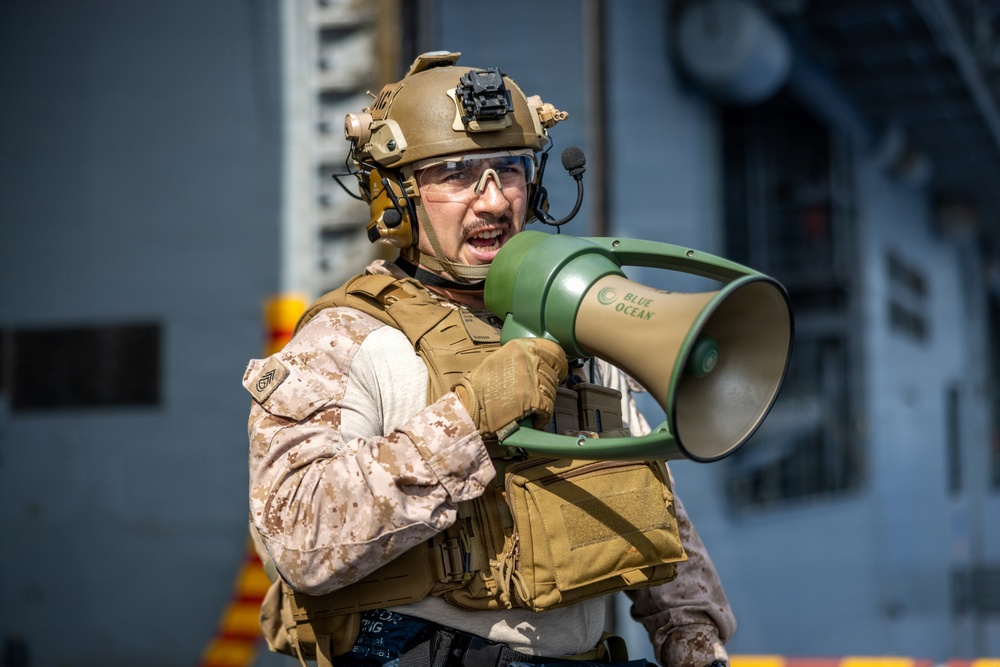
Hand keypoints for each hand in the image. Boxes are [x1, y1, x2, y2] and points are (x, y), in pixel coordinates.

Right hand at [452, 338, 567, 437]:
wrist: (469, 407)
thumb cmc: (478, 388)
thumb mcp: (498, 361)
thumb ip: (519, 360)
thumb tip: (537, 365)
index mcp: (520, 348)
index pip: (554, 352)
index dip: (557, 365)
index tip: (556, 372)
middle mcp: (530, 360)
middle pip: (553, 375)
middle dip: (548, 386)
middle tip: (538, 395)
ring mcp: (534, 379)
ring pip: (552, 392)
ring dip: (544, 402)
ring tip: (531, 409)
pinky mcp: (535, 400)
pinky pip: (548, 409)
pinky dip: (543, 417)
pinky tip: (534, 419)